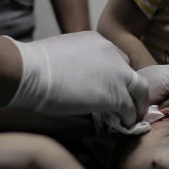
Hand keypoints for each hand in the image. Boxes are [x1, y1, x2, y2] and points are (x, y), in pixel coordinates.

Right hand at [8, 32, 148, 125]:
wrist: (30, 70)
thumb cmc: (33, 64)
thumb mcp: (62, 54)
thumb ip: (77, 62)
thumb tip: (74, 78)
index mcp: (98, 41)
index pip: (118, 60)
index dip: (117, 77)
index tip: (112, 90)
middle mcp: (112, 53)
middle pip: (132, 75)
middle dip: (133, 92)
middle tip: (128, 107)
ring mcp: (117, 74)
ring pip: (138, 92)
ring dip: (135, 107)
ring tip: (129, 120)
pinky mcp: (115, 95)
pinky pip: (129, 110)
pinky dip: (129, 120)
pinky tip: (123, 126)